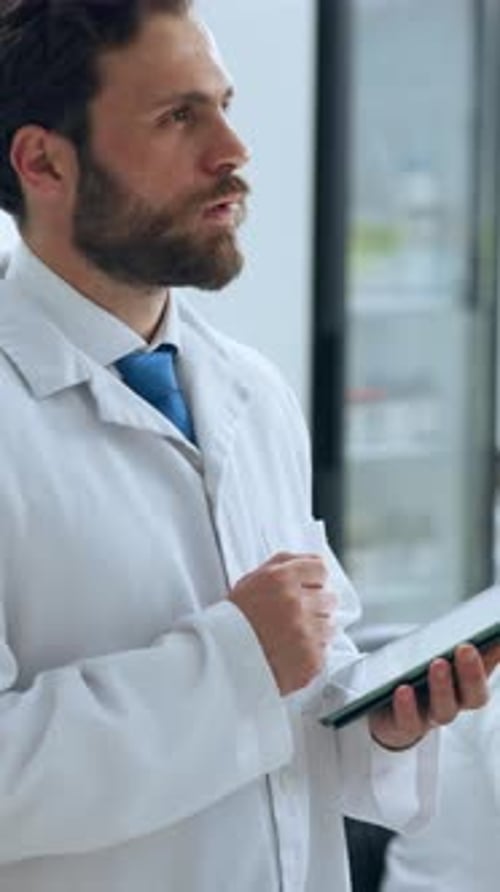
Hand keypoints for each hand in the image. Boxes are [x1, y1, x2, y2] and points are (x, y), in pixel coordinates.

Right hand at [229, 552, 335, 695]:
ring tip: (291, 636)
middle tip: (294, 616)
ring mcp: (305, 633)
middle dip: (315, 605)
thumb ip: (284, 562)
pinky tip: (291, 652)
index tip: (304, 589)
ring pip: (330, 624)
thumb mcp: (253, 579)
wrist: (223, 660)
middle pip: (329, 597)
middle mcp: (295, 603)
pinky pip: (325, 650)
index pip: (320, 569)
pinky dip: (311, 651)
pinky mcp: (311, 660)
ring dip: (316, 629)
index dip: (312, 580)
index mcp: (280, 579)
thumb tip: (313, 559)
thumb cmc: (236, 618)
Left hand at [369, 641, 499, 750]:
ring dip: (442, 686)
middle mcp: (454, 704)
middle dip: (471, 672)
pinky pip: (409, 721)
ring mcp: (430, 717)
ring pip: (444, 709)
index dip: (491, 659)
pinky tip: (403, 688)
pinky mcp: (405, 726)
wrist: (387, 709)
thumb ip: (458, 642)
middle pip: (471, 696)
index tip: (494, 637)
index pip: (485, 675)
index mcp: (466, 687)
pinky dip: (407, 706)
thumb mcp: (435, 655)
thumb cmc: (418, 674)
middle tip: (466, 647)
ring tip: (437, 663)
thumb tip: (483, 624)